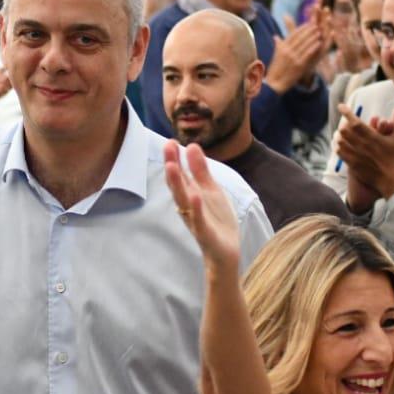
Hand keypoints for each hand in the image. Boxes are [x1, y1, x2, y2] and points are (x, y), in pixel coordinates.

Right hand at [163, 140, 241, 270]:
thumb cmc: (216, 220)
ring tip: (172, 166)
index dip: (175, 158)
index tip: (170, 140)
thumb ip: (201, 170)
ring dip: (177, 184)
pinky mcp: (205, 234)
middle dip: (172, 166)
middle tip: (167, 146)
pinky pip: (199, 220)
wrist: (226, 252)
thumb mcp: (211, 191)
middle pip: (178, 185)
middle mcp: (188, 207)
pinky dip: (196, 209)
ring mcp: (196, 220)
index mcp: (191, 195)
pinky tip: (195, 195)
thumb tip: (191, 146)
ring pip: (183, 201)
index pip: (180, 175)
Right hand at [263, 25, 328, 93]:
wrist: (274, 84)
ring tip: (319, 32)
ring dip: (313, 37)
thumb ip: (278, 45)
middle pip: (300, 37)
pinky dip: (313, 47)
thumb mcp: (275, 56)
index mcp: (281, 47)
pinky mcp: (299, 65)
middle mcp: (287, 51)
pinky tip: (319, 43)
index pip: (293, 34)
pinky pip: (307, 53)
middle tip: (316, 25)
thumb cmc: (275, 70)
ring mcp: (293, 58)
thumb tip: (276, 37)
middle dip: (309, 30)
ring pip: (305, 44)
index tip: (308, 24)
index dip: (301, 28)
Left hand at [334, 105, 393, 210]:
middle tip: (344, 122)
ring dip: (339, 134)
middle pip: (344, 130)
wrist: (389, 178)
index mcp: (372, 137)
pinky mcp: (351, 163)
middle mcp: (362, 145)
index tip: (341, 106)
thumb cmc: (393, 157)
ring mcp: (355, 155)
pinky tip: (340, 144)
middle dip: (342, 123)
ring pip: (340, 140)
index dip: (346, 112)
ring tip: (340, 132)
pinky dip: (338, 146)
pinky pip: (339, 152)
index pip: (355, 121)